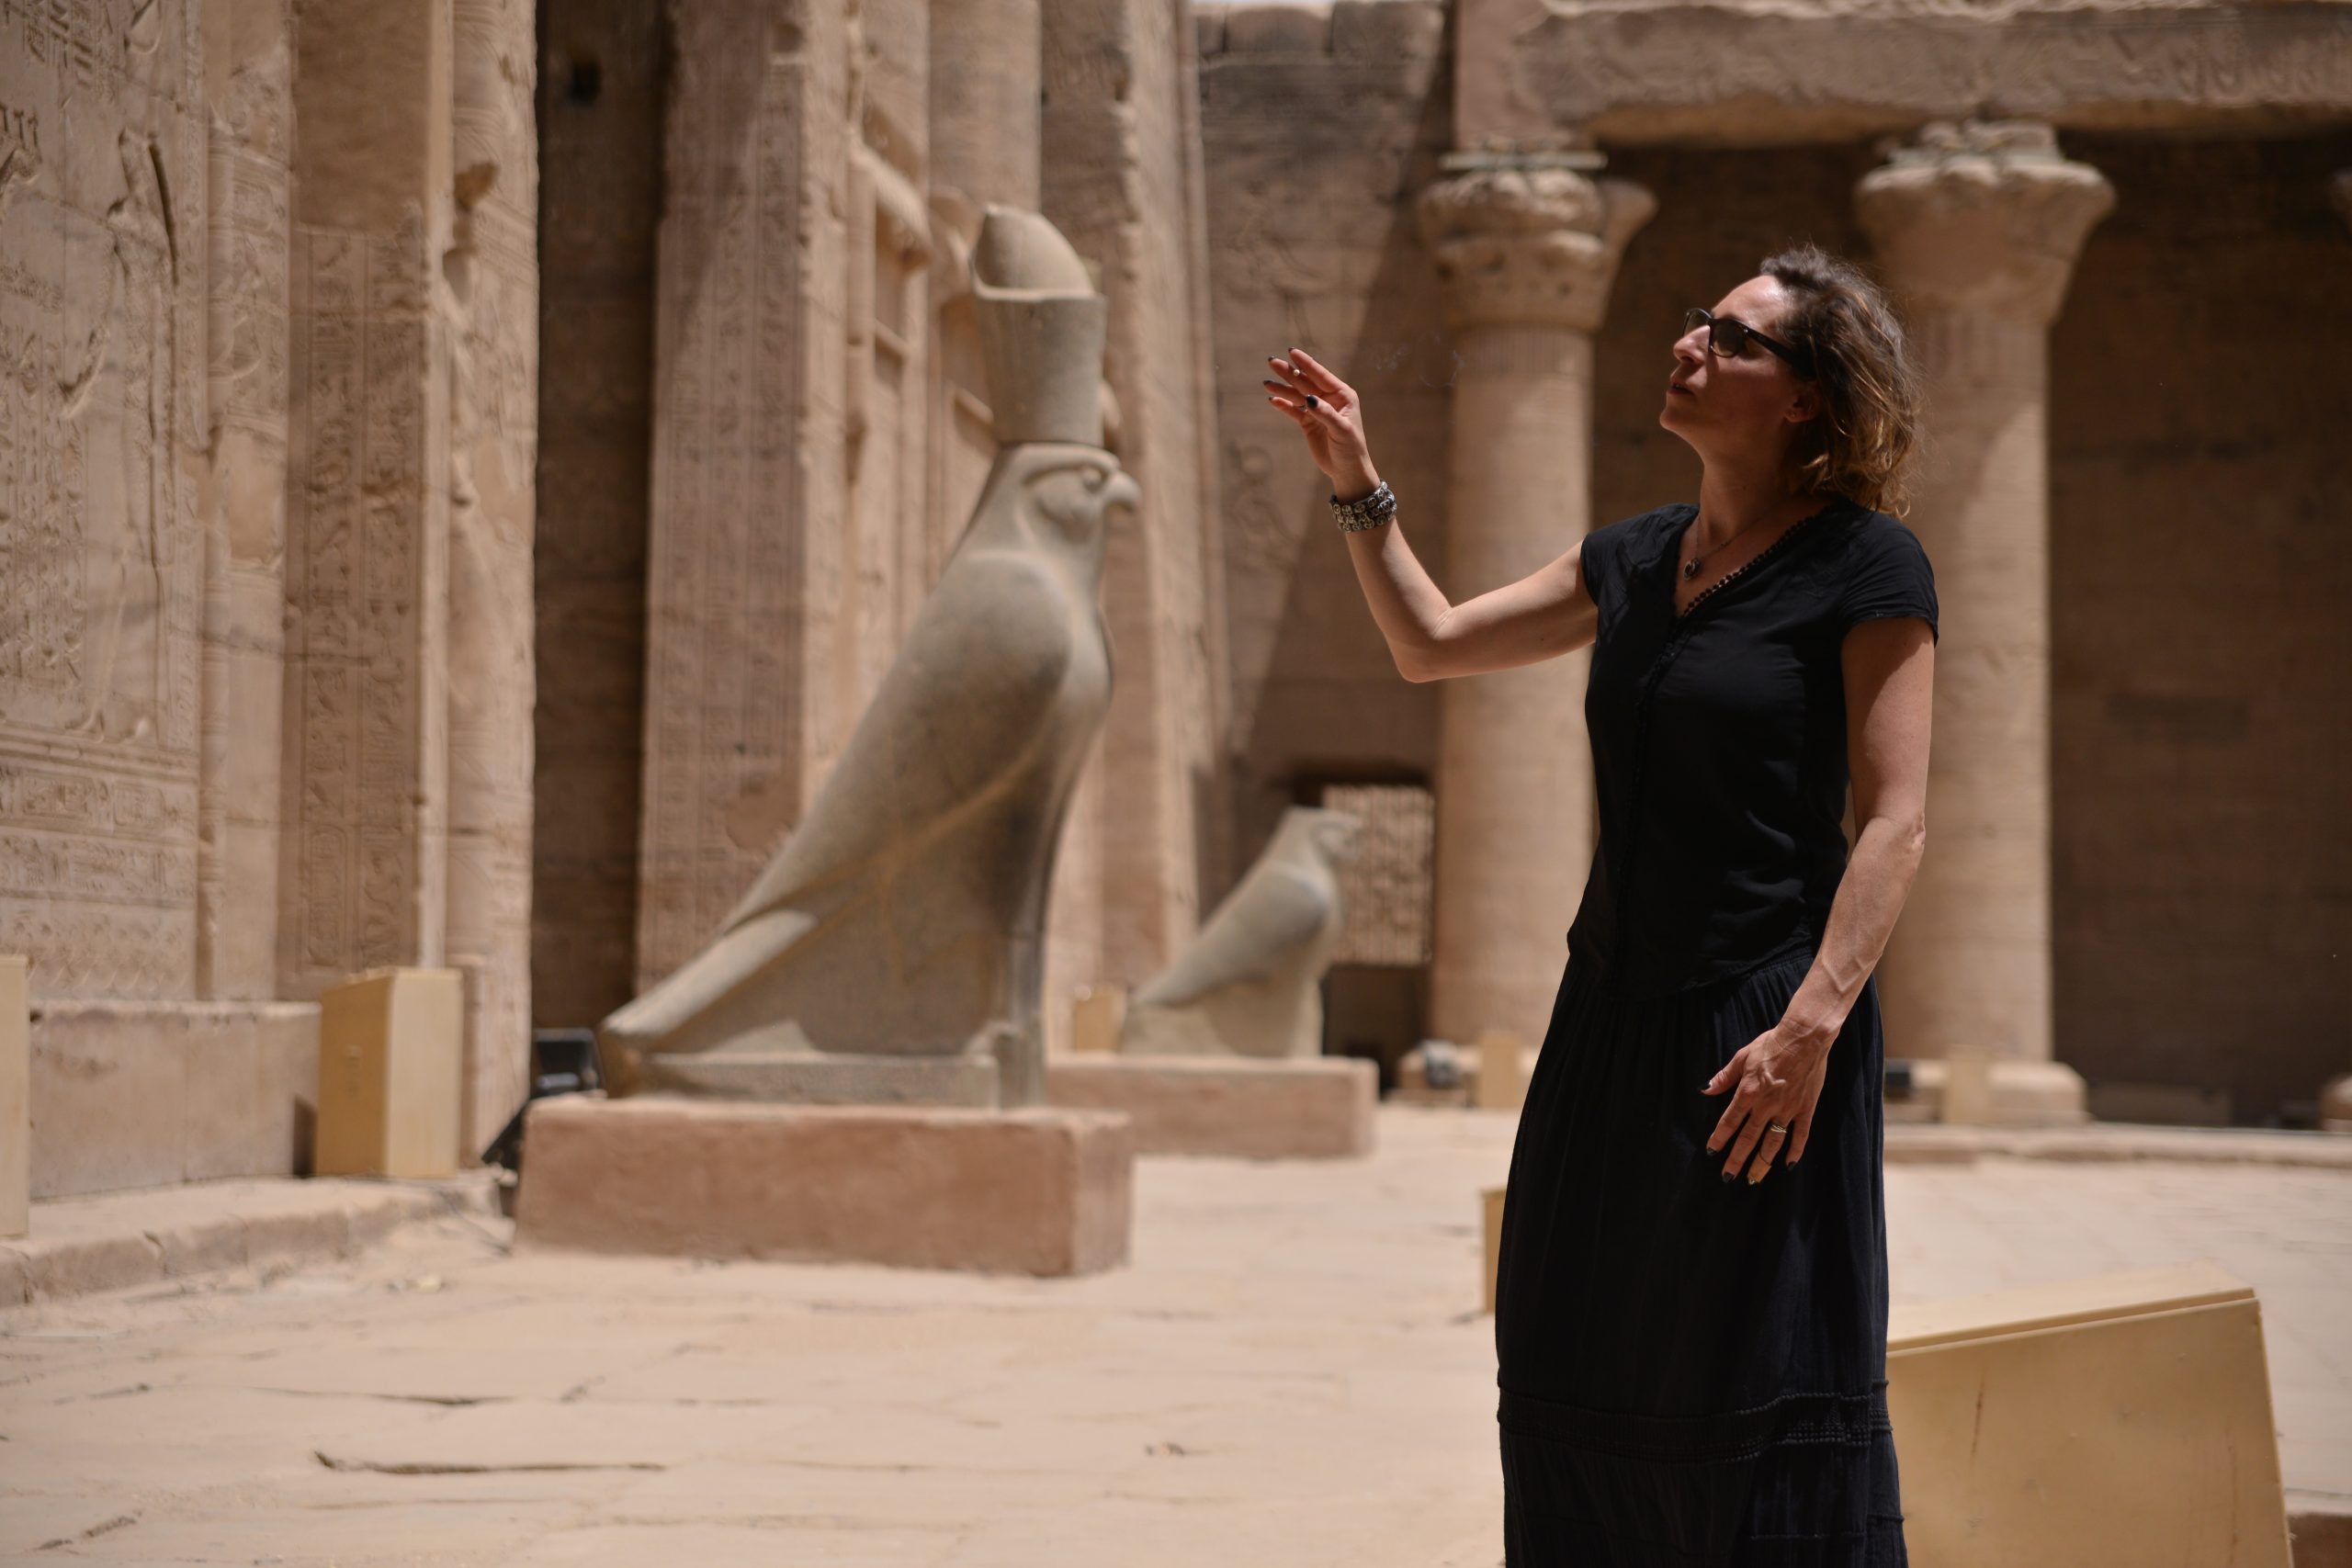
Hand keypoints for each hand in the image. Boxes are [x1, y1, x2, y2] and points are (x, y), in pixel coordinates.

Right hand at [1264, 348, 1376, 492]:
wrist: (1346, 470)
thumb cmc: (1351, 448)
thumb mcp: (1341, 429)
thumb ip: (1325, 413)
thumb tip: (1309, 398)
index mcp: (1342, 395)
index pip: (1321, 375)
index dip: (1306, 363)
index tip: (1291, 352)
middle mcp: (1329, 399)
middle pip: (1305, 382)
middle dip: (1289, 373)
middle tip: (1271, 362)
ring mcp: (1317, 410)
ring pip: (1297, 395)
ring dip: (1282, 388)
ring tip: (1266, 383)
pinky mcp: (1308, 423)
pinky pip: (1293, 411)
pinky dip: (1283, 405)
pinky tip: (1273, 400)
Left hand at [1701, 1022, 1831, 1183]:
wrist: (1804, 1039)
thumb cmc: (1771, 1045)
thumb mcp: (1742, 1057)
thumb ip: (1724, 1077)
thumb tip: (1705, 1090)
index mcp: (1748, 1093)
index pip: (1729, 1121)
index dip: (1719, 1138)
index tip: (1712, 1153)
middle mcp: (1766, 1105)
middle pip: (1749, 1138)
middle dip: (1737, 1159)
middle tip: (1728, 1177)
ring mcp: (1787, 1109)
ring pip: (1772, 1142)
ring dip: (1762, 1162)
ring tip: (1754, 1178)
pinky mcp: (1805, 1109)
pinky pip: (1800, 1134)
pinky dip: (1795, 1151)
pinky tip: (1788, 1165)